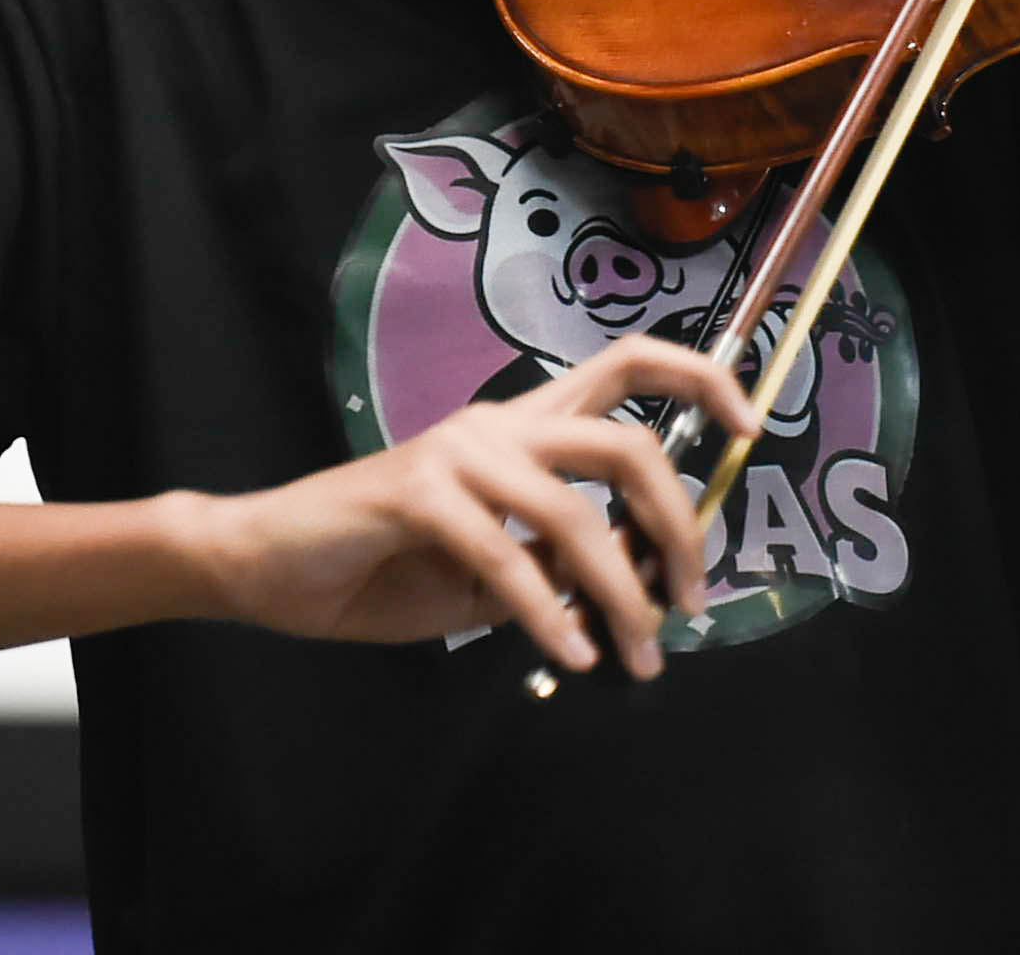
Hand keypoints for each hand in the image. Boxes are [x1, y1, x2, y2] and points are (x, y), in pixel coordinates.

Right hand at [184, 335, 755, 681]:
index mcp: (522, 425)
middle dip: (679, 524)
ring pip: (577, 510)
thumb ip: (561, 563)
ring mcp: (458, 452)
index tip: (753, 424)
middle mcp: (500, 422)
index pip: (627, 366)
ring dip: (622, 593)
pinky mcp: (416, 493)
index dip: (700, 381)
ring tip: (637, 655)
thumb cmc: (382, 565)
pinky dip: (550, 613)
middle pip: (627, 442)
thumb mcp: (495, 573)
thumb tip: (636, 581)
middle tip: (693, 600)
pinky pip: (508, 558)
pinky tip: (569, 651)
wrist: (266, 567)